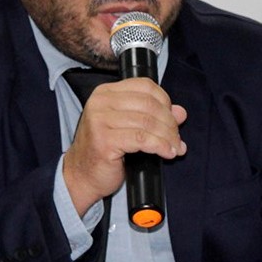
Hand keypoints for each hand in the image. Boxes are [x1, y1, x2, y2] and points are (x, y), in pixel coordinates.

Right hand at [63, 77, 186, 215]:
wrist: (82, 176)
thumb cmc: (104, 150)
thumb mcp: (129, 127)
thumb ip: (153, 116)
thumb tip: (180, 112)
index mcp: (105, 93)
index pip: (145, 86)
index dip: (165, 101)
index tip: (173, 118)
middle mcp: (100, 103)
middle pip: (149, 104)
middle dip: (169, 123)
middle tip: (176, 139)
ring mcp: (100, 121)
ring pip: (148, 122)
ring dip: (167, 137)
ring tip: (174, 148)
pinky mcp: (104, 140)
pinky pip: (142, 139)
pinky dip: (159, 146)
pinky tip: (166, 153)